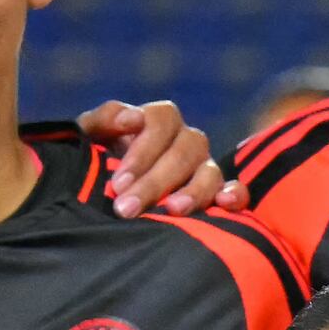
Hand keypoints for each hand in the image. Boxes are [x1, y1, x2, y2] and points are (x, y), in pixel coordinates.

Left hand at [80, 99, 243, 214]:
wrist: (107, 191)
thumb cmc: (99, 159)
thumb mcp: (91, 137)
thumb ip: (101, 121)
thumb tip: (129, 118)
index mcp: (159, 121)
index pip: (161, 120)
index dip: (143, 148)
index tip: (118, 181)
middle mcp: (187, 140)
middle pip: (183, 151)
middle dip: (154, 182)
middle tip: (125, 208)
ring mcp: (206, 166)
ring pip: (210, 172)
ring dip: (193, 191)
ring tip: (172, 211)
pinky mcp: (219, 192)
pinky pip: (238, 190)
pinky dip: (235, 194)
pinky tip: (224, 204)